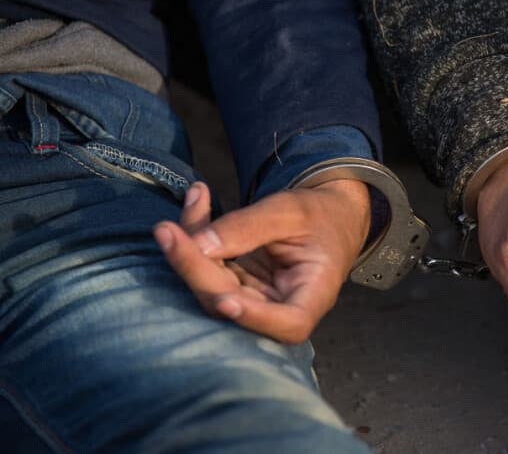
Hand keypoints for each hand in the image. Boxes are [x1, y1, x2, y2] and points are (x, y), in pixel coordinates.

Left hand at [153, 179, 369, 342]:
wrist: (326, 215)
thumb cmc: (318, 214)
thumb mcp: (291, 210)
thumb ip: (249, 226)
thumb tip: (199, 244)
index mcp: (314, 294)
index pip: (290, 322)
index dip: (256, 318)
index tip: (225, 301)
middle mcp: (283, 306)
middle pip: (233, 304)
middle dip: (195, 269)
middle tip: (167, 231)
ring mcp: (256, 300)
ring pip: (211, 289)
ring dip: (188, 250)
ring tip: (192, 201)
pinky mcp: (236, 287)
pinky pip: (208, 270)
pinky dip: (195, 237)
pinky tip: (198, 200)